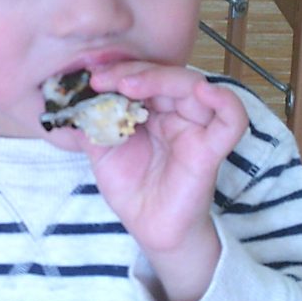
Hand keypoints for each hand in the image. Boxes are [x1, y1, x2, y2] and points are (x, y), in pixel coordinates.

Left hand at [86, 63, 247, 300]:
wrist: (148, 228)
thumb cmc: (132, 188)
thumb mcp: (101, 150)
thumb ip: (91, 125)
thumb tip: (69, 103)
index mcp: (154, 109)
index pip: (145, 77)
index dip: (120, 72)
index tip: (92, 79)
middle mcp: (178, 114)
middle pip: (168, 76)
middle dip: (134, 72)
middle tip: (105, 79)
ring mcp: (196, 129)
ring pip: (196, 87)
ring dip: (163, 78)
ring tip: (129, 85)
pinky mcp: (210, 150)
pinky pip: (232, 121)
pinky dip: (225, 101)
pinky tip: (206, 92)